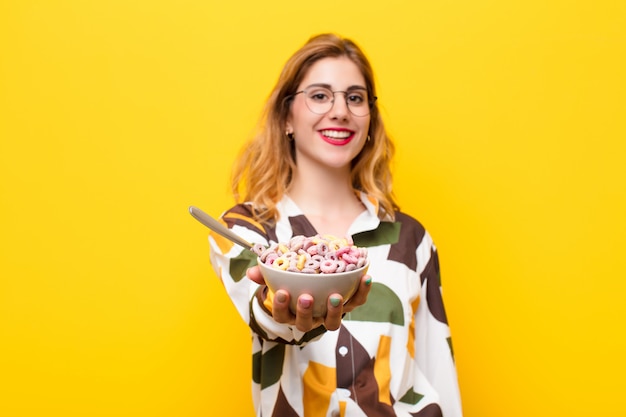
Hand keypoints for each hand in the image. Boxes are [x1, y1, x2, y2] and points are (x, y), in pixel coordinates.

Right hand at [246, 266, 371, 331]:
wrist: (317, 279)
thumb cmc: (294, 281)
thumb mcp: (278, 276)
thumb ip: (265, 274)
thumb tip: (252, 271)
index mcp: (291, 313)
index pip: (283, 316)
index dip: (282, 307)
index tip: (282, 293)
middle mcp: (310, 318)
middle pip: (306, 323)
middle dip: (306, 311)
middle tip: (307, 297)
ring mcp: (329, 315)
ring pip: (332, 322)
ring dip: (334, 311)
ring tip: (335, 296)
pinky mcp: (348, 306)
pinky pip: (356, 302)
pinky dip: (362, 291)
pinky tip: (365, 277)